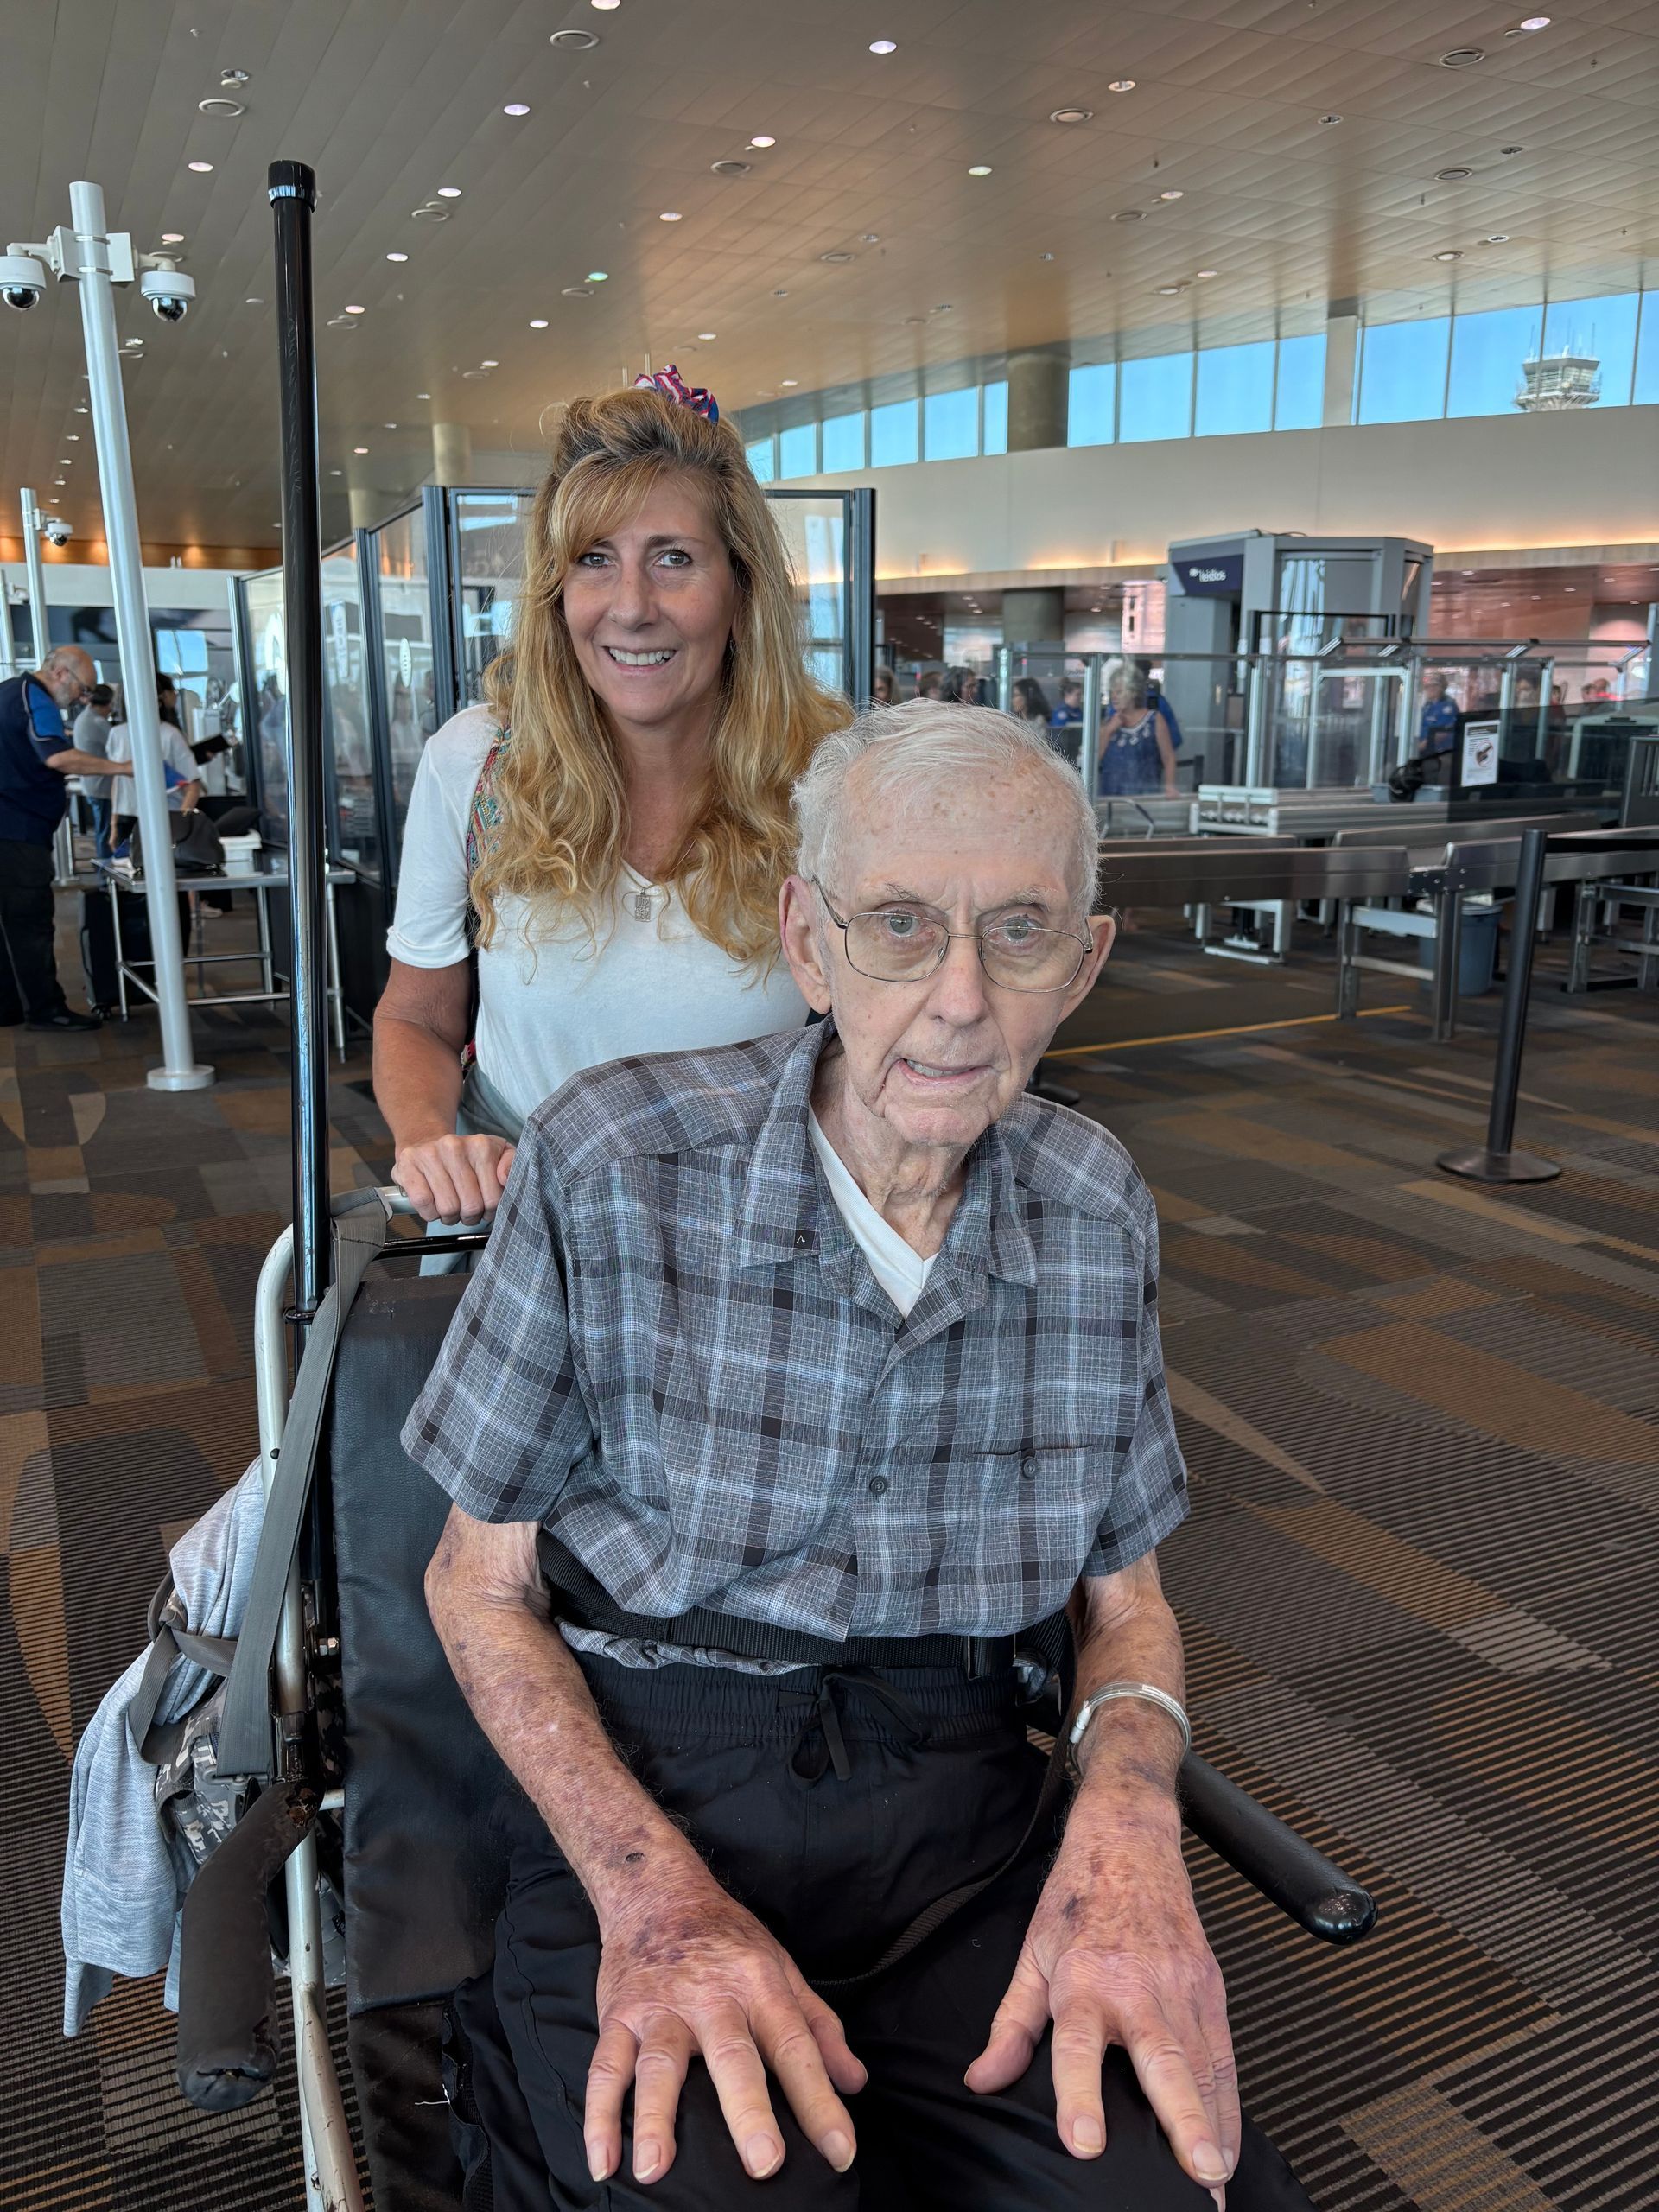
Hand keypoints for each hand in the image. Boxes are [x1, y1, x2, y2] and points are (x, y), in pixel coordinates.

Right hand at [392, 1131, 514, 1222]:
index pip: (493, 1198)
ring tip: (451, 1208)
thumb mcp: (496, 1153)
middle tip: (466, 1210)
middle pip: (471, 1206)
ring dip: (450, 1217)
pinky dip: (430, 1213)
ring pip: (448, 1208)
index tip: (485, 1206)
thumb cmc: (465, 1156)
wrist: (425, 1142)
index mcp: (481, 1145)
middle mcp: (455, 1146)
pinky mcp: (407, 1166)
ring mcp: (429, 1155)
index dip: (490, 1211)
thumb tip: (505, 1179)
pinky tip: (433, 1205)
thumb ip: (511, 1164)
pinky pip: (423, 1203)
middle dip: (470, 1216)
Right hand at [586, 1866, 864, 2188]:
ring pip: (659, 2064)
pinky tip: (603, 2162)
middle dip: (749, 2110)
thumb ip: (819, 2027)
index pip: (797, 2046)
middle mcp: (711, 1997)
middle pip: (733, 2056)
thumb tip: (854, 2083)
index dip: (821, 2101)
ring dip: (656, 2118)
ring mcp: (660, 2007)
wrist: (656, 1889)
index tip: (840, 2153)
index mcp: (759, 1986)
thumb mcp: (781, 1969)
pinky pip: (605, 2067)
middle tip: (764, 2164)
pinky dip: (599, 2116)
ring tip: (655, 2170)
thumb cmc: (727, 1940)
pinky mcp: (618, 2015)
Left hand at [967, 1788, 1237, 2202]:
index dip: (1078, 2094)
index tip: (1084, 2142)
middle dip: (1182, 2120)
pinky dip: (1230, 2104)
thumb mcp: (1032, 1956)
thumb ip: (1011, 2026)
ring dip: (1215, 2125)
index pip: (1077, 2045)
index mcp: (1083, 1979)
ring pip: (1204, 2064)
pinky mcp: (1211, 1988)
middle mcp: (1138, 1986)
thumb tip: (982, 2080)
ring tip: (1217, 2180)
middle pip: (1163, 2058)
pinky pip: (1225, 2056)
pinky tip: (1228, 2144)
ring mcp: (1182, 1987)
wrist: (1128, 1841)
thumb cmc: (1078, 1898)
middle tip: (1198, 2173)